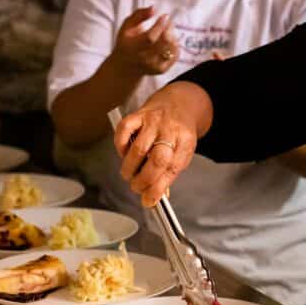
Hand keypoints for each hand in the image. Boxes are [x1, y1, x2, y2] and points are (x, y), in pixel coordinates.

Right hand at [113, 90, 199, 206]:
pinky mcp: (139, 114)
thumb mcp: (182, 153)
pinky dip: (120, 146)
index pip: (171, 169)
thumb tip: (153, 197)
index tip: (148, 201)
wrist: (179, 104)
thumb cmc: (178, 134)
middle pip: (157, 160)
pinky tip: (123, 154)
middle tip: (137, 188)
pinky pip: (124, 130)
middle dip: (144, 180)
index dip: (157, 188)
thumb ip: (168, 173)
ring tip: (129, 175)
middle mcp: (170, 131)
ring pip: (139, 149)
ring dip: (130, 168)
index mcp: (184, 143)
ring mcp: (154, 121)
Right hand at [114, 6, 178, 74]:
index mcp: (132, 47)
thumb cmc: (127, 42)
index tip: (164, 16)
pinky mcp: (162, 70)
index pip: (150, 38)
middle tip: (168, 21)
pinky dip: (175, 45)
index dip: (160, 26)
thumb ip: (139, 15)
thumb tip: (154, 8)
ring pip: (171, 48)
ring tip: (167, 30)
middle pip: (163, 42)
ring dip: (173, 36)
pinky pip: (175, 55)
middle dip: (169, 28)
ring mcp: (153, 66)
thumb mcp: (127, 26)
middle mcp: (143, 59)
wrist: (126, 66)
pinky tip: (170, 40)